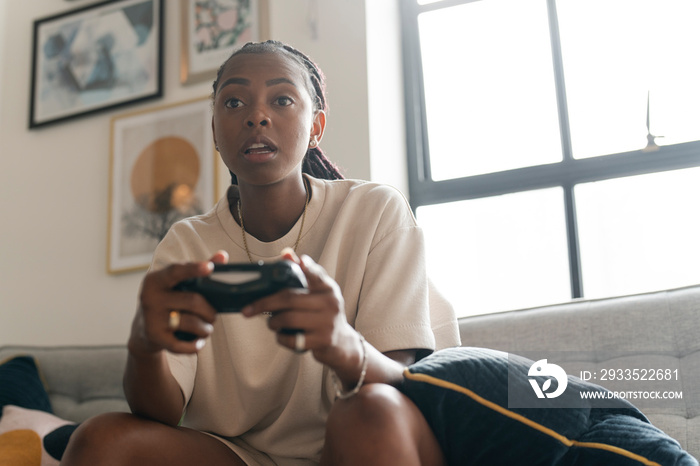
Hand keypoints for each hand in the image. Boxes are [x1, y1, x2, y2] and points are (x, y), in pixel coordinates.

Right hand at [129, 251, 228, 354]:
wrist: (143, 331)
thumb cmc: (168, 302)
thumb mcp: (177, 285)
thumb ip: (199, 270)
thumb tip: (223, 256)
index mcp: (156, 280)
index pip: (176, 271)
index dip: (194, 269)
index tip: (210, 268)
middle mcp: (150, 297)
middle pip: (193, 301)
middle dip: (210, 311)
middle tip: (214, 315)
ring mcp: (151, 318)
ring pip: (192, 323)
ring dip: (206, 328)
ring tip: (207, 328)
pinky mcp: (154, 337)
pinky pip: (183, 345)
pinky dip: (195, 345)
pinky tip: (199, 343)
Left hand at [242, 250, 356, 366]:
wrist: (341, 342)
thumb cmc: (322, 313)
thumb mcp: (318, 293)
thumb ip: (303, 274)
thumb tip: (286, 253)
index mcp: (328, 288)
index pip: (314, 274)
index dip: (304, 268)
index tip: (297, 262)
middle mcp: (330, 303)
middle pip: (290, 298)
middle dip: (265, 303)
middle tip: (249, 309)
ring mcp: (327, 322)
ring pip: (288, 318)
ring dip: (273, 321)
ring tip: (271, 322)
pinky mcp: (322, 340)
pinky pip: (292, 339)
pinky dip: (281, 337)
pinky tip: (281, 335)